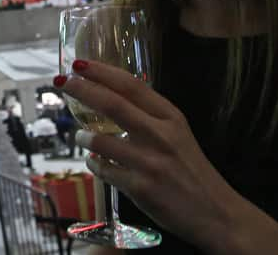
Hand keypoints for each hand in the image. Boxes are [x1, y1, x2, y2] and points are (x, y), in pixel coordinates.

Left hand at [57, 60, 243, 252]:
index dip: (102, 72)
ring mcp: (150, 162)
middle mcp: (161, 135)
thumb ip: (149, 116)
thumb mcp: (178, 134)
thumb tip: (108, 97)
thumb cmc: (192, 169)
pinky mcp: (140, 188)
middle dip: (81, 90)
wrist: (217, 213)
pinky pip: (103, 169)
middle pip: (111, 104)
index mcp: (171, 117)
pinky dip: (93, 163)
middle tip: (61, 83)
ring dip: (84, 137)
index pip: (131, 85)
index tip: (79, 64)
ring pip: (100, 140)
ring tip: (82, 137)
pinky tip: (94, 162)